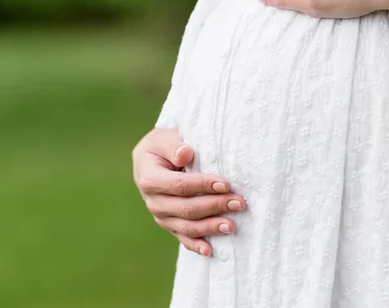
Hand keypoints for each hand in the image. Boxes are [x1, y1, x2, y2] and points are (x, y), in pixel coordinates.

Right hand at [133, 128, 246, 256]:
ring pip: (186, 226)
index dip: (202, 185)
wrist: (154, 157)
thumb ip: (174, 146)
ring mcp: (161, 216)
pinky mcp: (170, 224)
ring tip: (232, 225)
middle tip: (239, 202)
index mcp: (149, 179)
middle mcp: (153, 201)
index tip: (226, 184)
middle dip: (215, 206)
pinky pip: (183, 237)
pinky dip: (196, 245)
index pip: (179, 186)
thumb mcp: (164, 138)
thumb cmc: (163, 145)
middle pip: (186, 208)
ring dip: (210, 227)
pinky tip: (211, 250)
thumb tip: (185, 155)